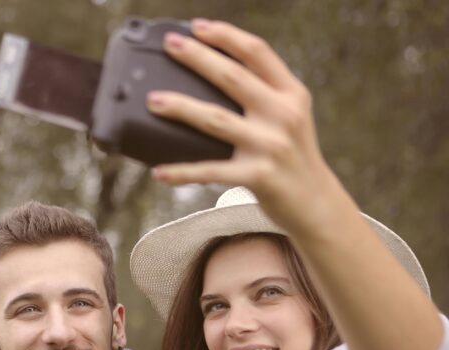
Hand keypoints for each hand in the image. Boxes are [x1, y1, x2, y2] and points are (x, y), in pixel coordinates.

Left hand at [146, 19, 340, 233]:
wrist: (316, 203)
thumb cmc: (292, 156)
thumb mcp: (288, 117)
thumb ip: (262, 95)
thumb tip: (213, 76)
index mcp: (290, 94)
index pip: (257, 53)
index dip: (226, 36)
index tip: (197, 26)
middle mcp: (282, 114)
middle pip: (232, 77)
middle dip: (198, 58)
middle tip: (170, 45)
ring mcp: (270, 145)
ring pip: (216, 120)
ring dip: (181, 108)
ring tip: (153, 100)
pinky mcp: (257, 176)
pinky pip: (210, 171)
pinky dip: (183, 172)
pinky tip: (159, 171)